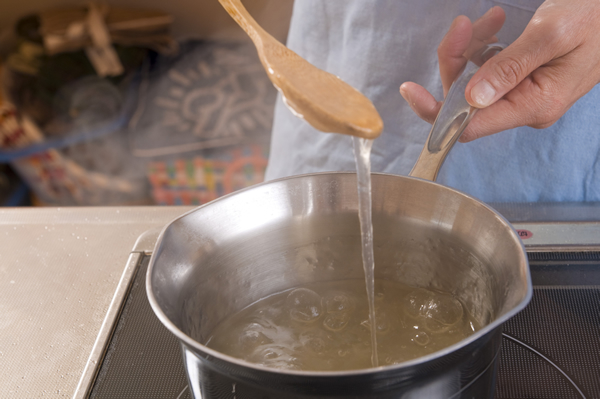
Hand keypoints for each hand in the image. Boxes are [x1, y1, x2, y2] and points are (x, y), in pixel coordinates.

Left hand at [400, 1, 599, 141]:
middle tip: (462, 26)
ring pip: (476, 81)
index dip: (435, 112)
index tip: (411, 91)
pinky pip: (490, 71)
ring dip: (471, 48)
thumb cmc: (596, 15)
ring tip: (490, 19)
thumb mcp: (552, 34)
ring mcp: (525, 95)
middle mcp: (526, 107)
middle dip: (456, 61)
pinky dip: (484, 47)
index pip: (469, 126)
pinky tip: (495, 26)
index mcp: (534, 105)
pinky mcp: (525, 81)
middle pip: (466, 99)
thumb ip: (510, 67)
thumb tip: (470, 98)